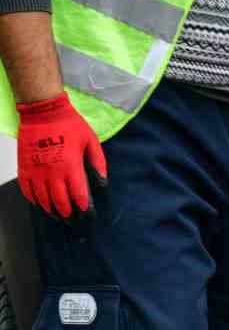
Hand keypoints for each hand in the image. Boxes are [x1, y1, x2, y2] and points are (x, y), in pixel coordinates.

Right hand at [16, 93, 105, 221]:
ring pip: (42, 198)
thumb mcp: (91, 141)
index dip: (83, 206)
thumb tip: (103, 181)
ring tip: (57, 216)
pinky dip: (32, 199)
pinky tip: (39, 204)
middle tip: (72, 219)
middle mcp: (53, 172)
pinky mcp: (24, 166)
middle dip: (67, 213)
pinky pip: (26, 188)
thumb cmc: (70, 124)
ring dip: (50, 210)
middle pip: (60, 201)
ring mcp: (36, 170)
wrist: (43, 111)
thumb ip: (99, 163)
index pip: (78, 194)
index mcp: (71, 167)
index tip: (86, 212)